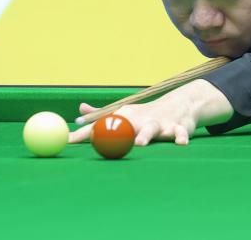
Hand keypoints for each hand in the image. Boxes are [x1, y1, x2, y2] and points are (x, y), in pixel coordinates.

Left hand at [68, 79, 233, 145]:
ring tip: (140, 143)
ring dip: (145, 136)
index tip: (69, 140)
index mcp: (124, 117)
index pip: (102, 124)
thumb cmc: (145, 115)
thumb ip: (101, 115)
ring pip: (151, 130)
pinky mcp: (177, 128)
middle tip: (103, 139)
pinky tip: (181, 143)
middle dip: (115, 132)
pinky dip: (180, 137)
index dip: (85, 132)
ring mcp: (158, 123)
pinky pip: (179, 133)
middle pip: (125, 125)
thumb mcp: (124, 113)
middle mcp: (139, 120)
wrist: (178, 106)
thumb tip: (79, 110)